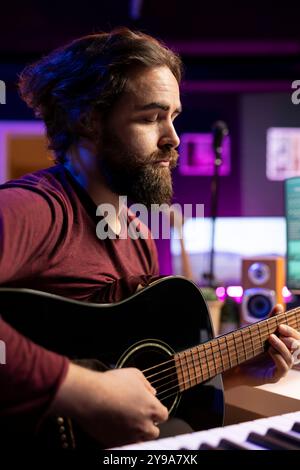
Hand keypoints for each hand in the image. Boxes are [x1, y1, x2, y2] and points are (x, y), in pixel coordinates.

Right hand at [51, 364, 168, 446]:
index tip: (151, 406)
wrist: (90, 397)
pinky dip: (123, 438)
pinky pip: (125, 444)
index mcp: (151, 408)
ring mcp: (129, 436)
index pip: (163, 415)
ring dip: (137, 433)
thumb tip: (151, 391)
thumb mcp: (133, 374)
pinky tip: (117, 428)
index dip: (157, 410)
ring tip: (128, 423)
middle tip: (140, 416)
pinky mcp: (115, 443)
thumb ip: (146, 384)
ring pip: (141, 441)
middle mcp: (143, 426)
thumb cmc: (111, 384)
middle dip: (149, 425)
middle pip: (154, 432)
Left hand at [224, 304, 299, 387]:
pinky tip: (271, 351)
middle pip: (298, 347)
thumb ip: (271, 321)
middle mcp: (287, 357)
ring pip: (290, 358)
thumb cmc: (250, 349)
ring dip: (281, 346)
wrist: (236, 365)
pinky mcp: (275, 377)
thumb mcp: (261, 333)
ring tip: (270, 338)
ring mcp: (282, 368)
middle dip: (291, 337)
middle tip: (279, 329)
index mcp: (286, 347)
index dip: (292, 331)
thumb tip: (279, 306)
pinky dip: (279, 359)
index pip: (297, 338)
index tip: (280, 325)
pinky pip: (283, 369)